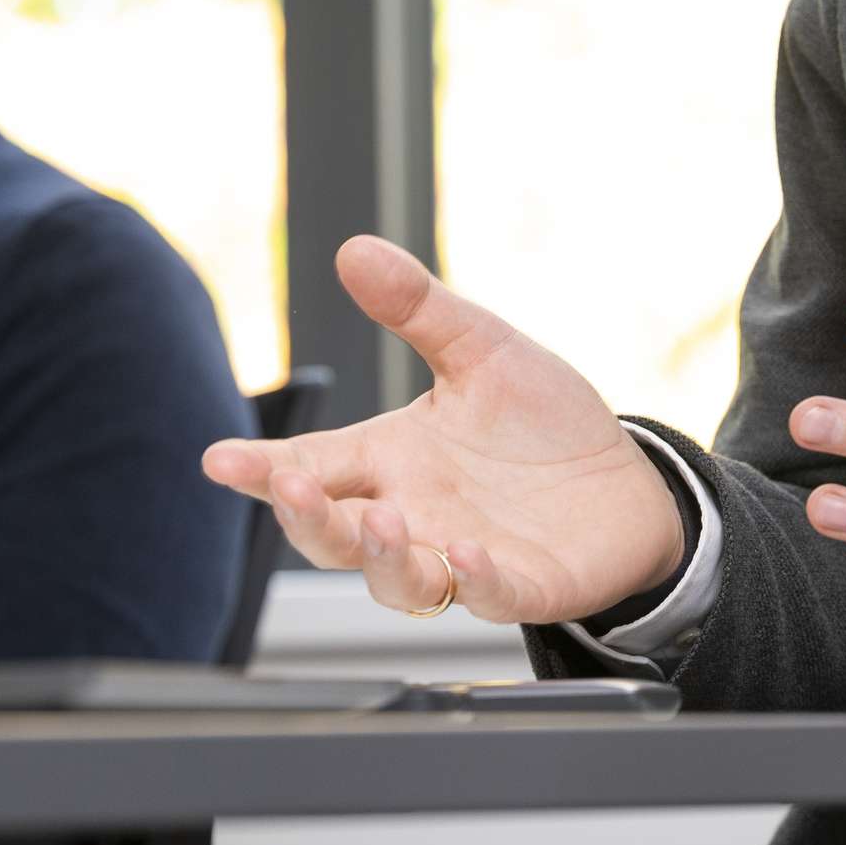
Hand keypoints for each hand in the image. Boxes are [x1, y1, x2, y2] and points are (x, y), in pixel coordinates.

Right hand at [202, 240, 684, 624]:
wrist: (627, 482)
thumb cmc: (543, 425)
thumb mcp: (480, 351)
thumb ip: (418, 309)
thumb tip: (355, 250)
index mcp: (389, 460)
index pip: (311, 466)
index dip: (260, 470)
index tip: (219, 460)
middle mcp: (412, 515)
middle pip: (334, 535)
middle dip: (305, 516)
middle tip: (287, 486)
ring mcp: (461, 557)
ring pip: (397, 579)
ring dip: (380, 556)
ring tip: (381, 521)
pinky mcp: (520, 585)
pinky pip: (486, 595)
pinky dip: (472, 580)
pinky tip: (466, 554)